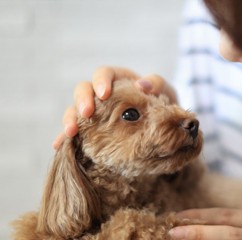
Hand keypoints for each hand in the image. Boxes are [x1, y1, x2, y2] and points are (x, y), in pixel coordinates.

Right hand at [52, 66, 176, 148]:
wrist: (165, 129)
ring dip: (70, 119)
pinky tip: (59, 146)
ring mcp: (94, 114)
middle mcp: (101, 95)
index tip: (104, 93)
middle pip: (83, 90)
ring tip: (70, 132)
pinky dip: (66, 138)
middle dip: (82, 100)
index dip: (100, 81)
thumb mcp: (165, 92)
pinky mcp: (92, 131)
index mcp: (117, 80)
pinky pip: (75, 133)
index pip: (103, 74)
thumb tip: (142, 85)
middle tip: (87, 113)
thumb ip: (156, 84)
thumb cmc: (163, 105)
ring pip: (74, 111)